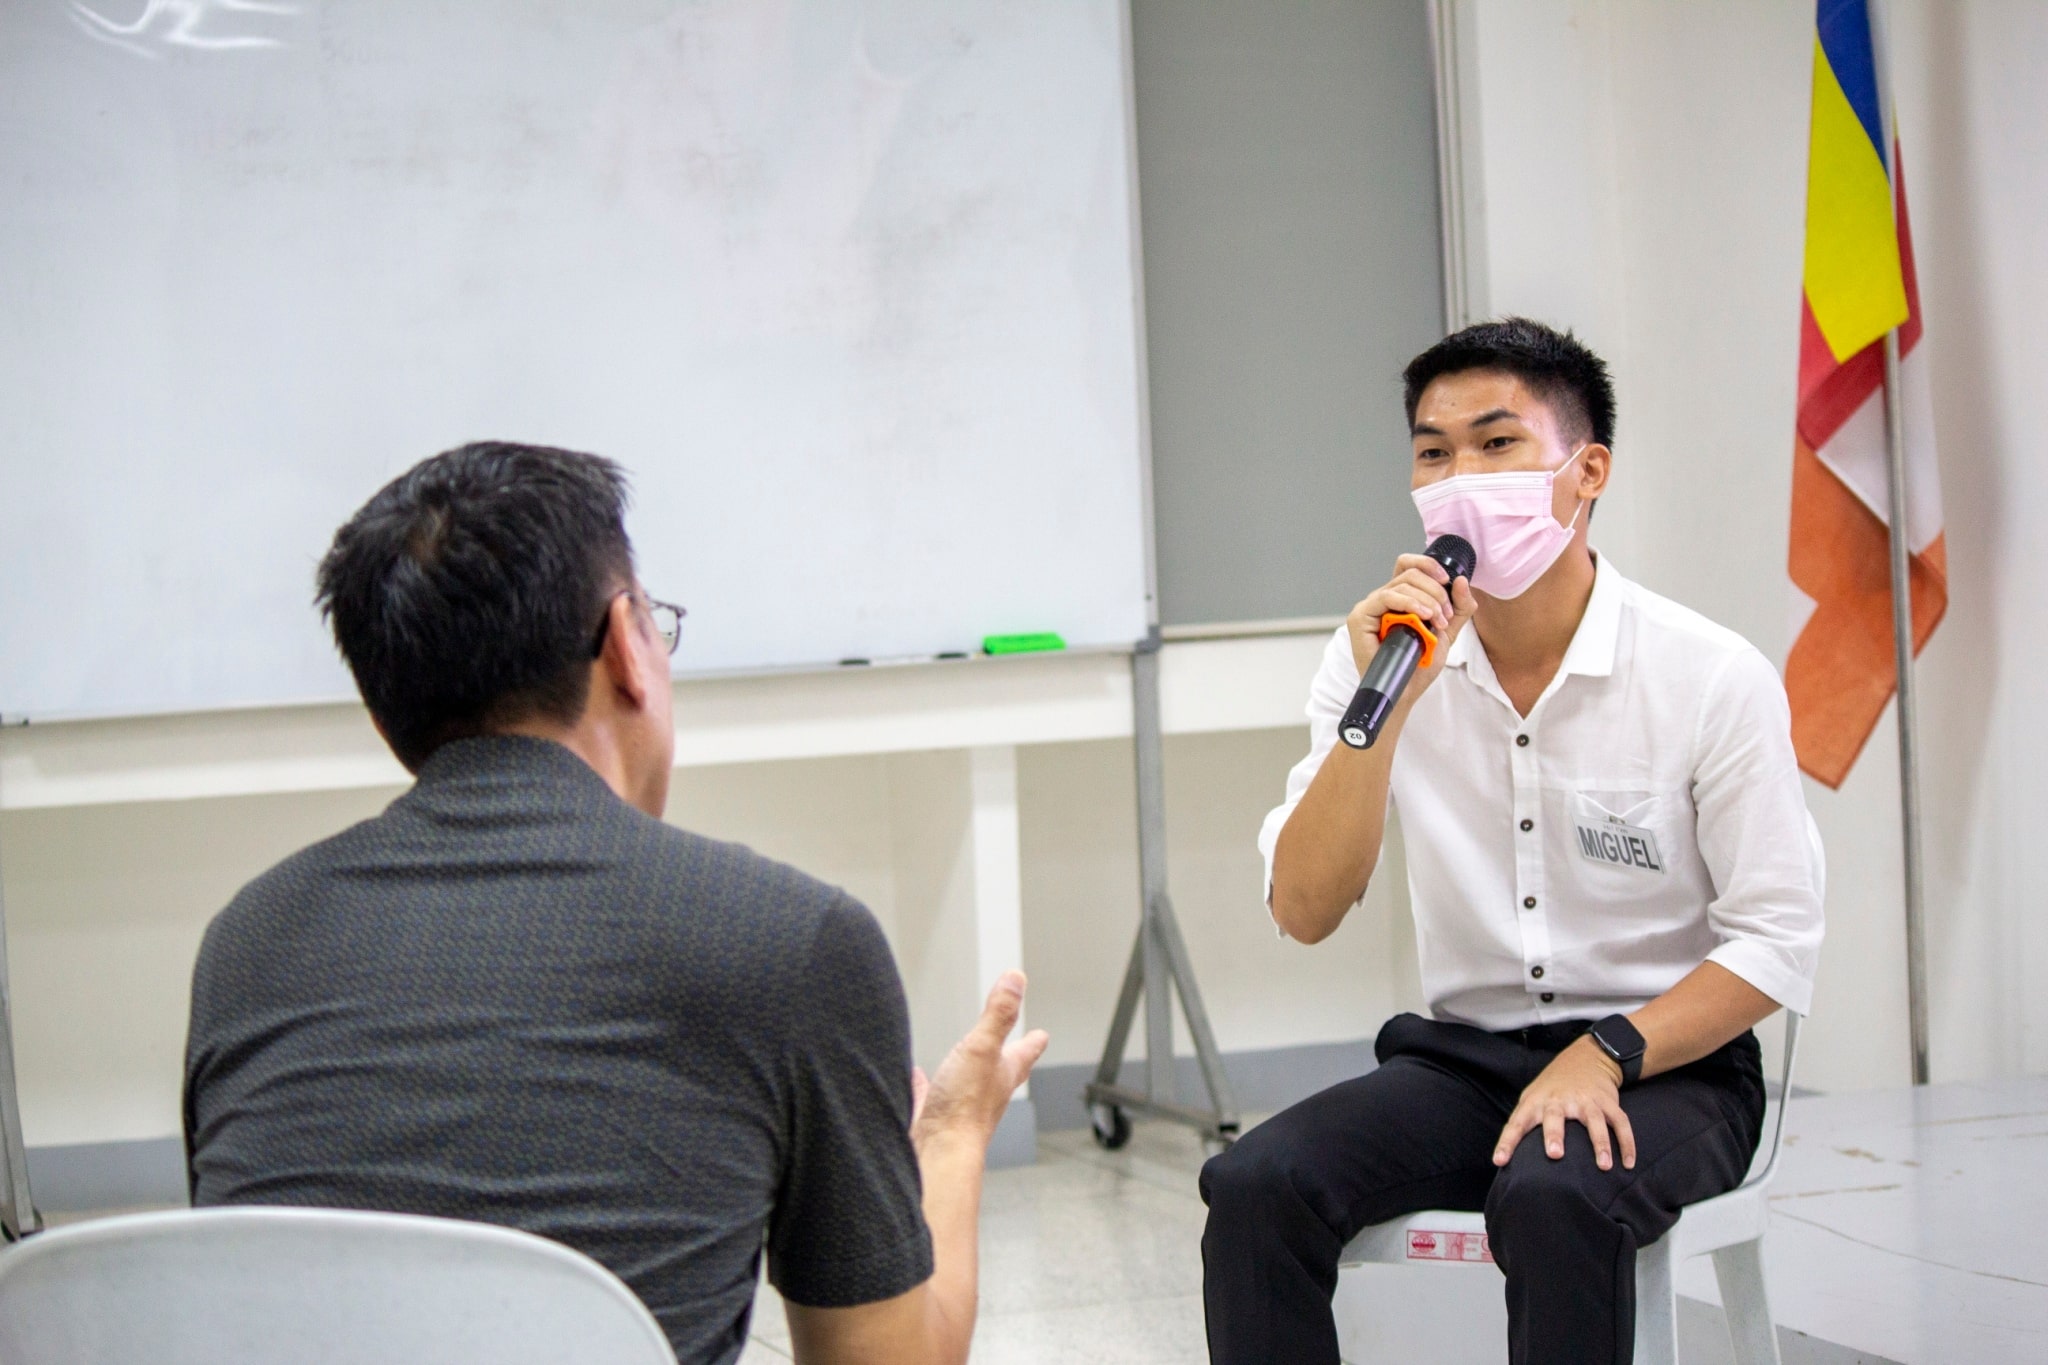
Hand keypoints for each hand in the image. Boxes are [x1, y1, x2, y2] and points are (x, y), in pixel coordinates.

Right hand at [910, 970, 1049, 1150]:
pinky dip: (925, 1087)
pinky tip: (916, 1078)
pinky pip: (930, 1098)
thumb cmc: (964, 1109)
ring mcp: (960, 1108)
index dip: (1033, 1040)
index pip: (1025, 1052)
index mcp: (1003, 1074)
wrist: (938, 1154)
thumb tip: (1016, 979)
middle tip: (1014, 1049)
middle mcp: (986, 1093)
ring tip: (962, 1059)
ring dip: (966, 1071)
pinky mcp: (933, 1120)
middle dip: (1007, 1058)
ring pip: (967, 1085)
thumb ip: (998, 1014)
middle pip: (1001, 1071)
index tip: (1042, 1034)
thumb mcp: (982, 1048)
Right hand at [1344, 554, 1476, 698]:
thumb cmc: (1420, 665)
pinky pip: (1386, 597)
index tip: (1448, 580)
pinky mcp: (1360, 617)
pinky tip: (1422, 616)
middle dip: (1436, 591)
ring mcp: (1371, 606)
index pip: (1409, 565)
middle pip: (1411, 573)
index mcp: (1401, 598)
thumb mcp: (1447, 631)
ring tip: (1437, 622)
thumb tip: (1462, 580)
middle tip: (1445, 616)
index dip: (1428, 565)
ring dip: (1427, 600)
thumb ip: (1459, 607)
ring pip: (1402, 584)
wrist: (1406, 690)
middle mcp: (1384, 598)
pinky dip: (1408, 603)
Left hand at [1492, 1036, 1635, 1172]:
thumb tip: (1509, 1157)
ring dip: (1600, 1144)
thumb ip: (1524, 1123)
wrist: (1586, 1058)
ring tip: (1604, 1166)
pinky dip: (1627, 1143)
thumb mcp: (1533, 1097)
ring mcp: (1586, 1100)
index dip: (1507, 1142)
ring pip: (1594, 1121)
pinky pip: (1620, 1123)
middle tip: (1555, 1154)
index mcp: (1537, 1102)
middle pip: (1555, 1116)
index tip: (1499, 1160)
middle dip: (1554, 1134)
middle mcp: (1560, 1100)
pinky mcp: (1608, 1102)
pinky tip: (1628, 1163)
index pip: (1517, 1123)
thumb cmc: (1552, 1087)